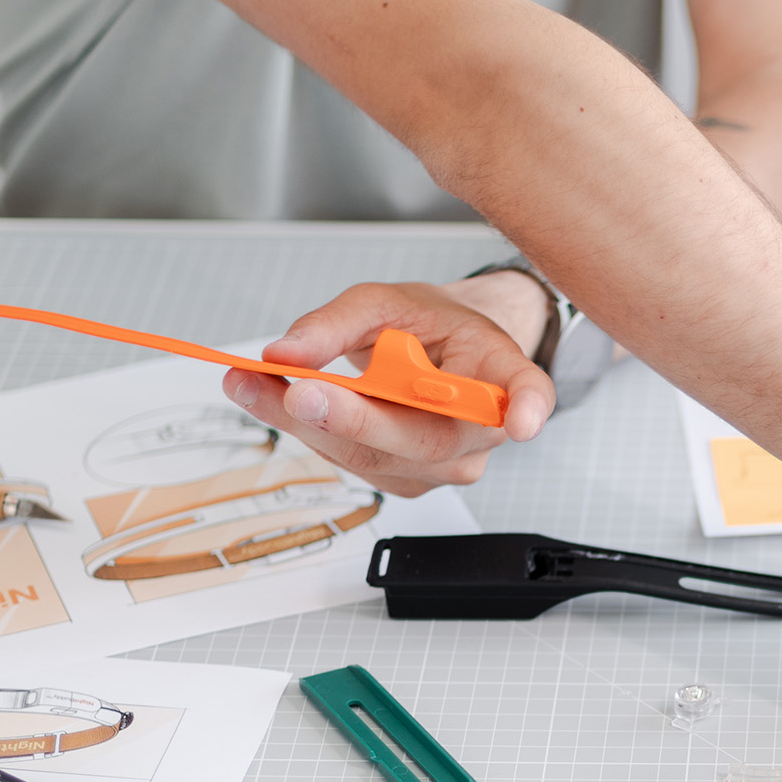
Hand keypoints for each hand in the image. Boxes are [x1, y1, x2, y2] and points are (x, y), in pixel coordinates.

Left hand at [223, 279, 555, 497]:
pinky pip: (357, 464)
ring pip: (377, 458)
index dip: (529, 408)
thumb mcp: (386, 301)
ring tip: (252, 386)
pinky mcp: (411, 480)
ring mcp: (449, 466)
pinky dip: (312, 432)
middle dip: (350, 418)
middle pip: (423, 440)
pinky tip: (278, 402)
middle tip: (294, 391)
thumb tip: (286, 353)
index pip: (527, 394)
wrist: (437, 354)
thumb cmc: (431, 328)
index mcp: (500, 374)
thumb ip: (336, 323)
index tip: (523, 421)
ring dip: (309, 425)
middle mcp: (484, 431)